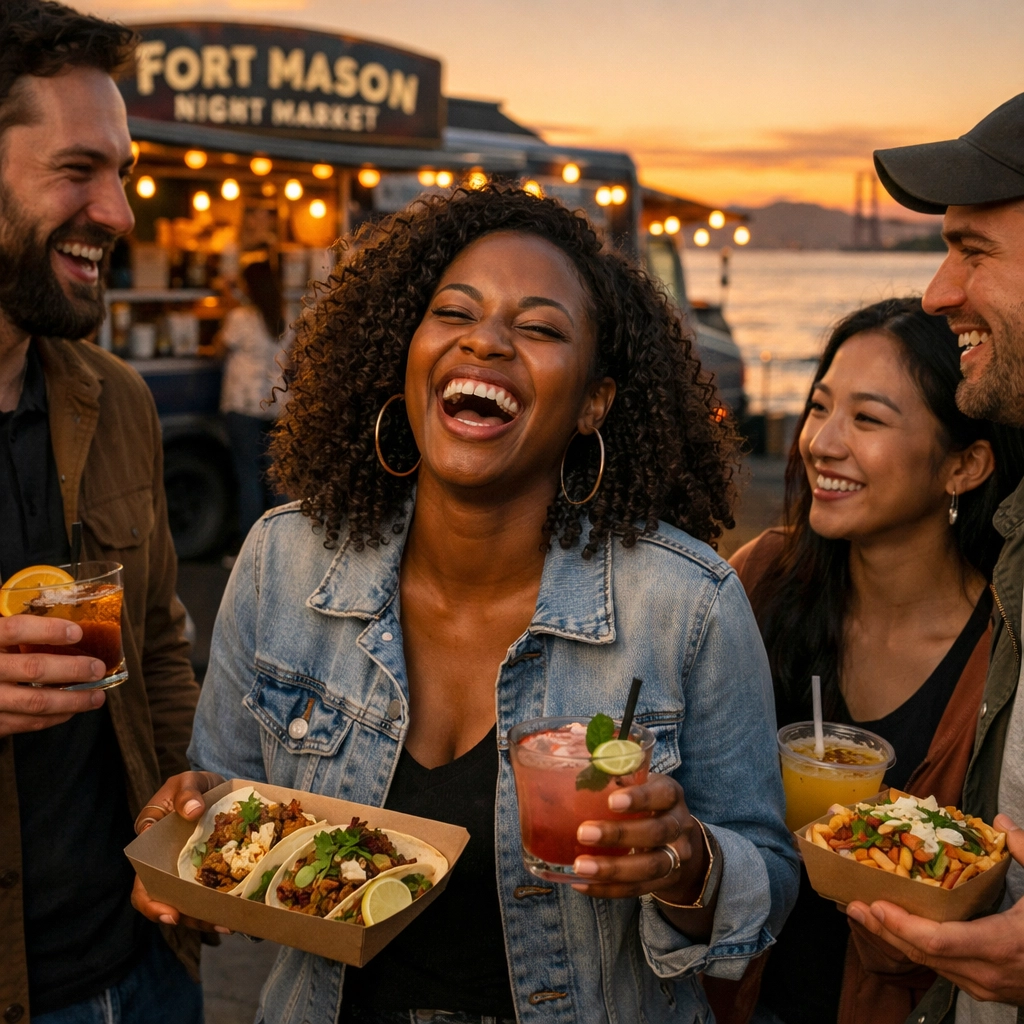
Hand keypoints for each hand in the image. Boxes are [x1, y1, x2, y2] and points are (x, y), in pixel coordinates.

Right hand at [0, 616, 108, 736]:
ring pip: (35, 703)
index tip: (78, 631)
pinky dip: (52, 718)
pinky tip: (71, 711)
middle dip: (72, 669)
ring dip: (72, 701)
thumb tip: (59, 607)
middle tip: (97, 667)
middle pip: (33, 669)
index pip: (14, 630)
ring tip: (97, 696)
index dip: (47, 630)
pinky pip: (25, 724)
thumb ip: (8, 629)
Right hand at [130, 770, 229, 933]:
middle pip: (164, 899)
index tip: (170, 912)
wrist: (211, 788)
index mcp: (149, 845)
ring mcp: (181, 871)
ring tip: (227, 923)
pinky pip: (205, 893)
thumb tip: (192, 811)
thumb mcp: (186, 782)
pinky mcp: (202, 872)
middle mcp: (161, 864)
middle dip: (181, 916)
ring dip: (203, 916)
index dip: (152, 901)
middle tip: (208, 923)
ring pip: (186, 902)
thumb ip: (187, 793)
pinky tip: (235, 912)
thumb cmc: (191, 786)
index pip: (142, 879)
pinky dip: (217, 904)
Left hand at [570, 773, 708, 902]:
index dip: (640, 798)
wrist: (680, 840)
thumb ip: (615, 777)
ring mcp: (676, 857)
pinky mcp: (664, 882)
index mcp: (671, 795)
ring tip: (579, 866)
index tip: (611, 801)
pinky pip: (637, 889)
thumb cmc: (648, 803)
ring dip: (612, 868)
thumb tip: (575, 765)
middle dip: (619, 834)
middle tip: (583, 833)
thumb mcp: (640, 784)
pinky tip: (581, 884)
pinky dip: (607, 889)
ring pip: (649, 866)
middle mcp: (679, 825)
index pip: (662, 793)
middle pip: (656, 832)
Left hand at [846, 815, 1023, 1004]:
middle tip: (853, 904)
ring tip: (867, 913)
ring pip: (930, 965)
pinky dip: (917, 949)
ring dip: (896, 940)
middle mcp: (987, 971)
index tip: (874, 904)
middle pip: (924, 954)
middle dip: (885, 929)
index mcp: (1000, 944)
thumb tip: (1003, 821)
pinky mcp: (985, 989)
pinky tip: (900, 930)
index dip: (902, 925)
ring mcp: (985, 985)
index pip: (938, 941)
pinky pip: (943, 969)